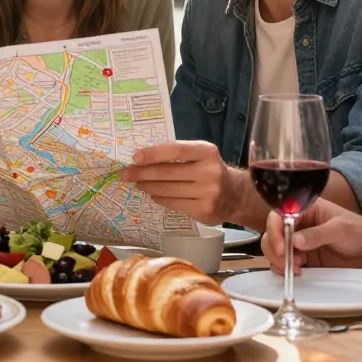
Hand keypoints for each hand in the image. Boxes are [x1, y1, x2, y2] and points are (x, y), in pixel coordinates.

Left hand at [120, 141, 234, 224]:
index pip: (175, 150)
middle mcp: (209, 171)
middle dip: (143, 173)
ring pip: (168, 190)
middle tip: (126, 173)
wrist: (235, 195)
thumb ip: (178, 154)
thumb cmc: (209, 169)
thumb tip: (143, 157)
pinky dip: (160, 198)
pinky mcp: (204, 210)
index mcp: (207, 152)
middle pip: (168, 172)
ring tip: (137, 184)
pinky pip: (174, 203)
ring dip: (148, 186)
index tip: (135, 157)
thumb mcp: (200, 155)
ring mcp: (208, 192)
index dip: (153, 153)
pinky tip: (153, 194)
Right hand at [262, 198, 361, 274]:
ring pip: (275, 248)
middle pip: (273, 233)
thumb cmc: (358, 232)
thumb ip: (317, 234)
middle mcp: (298, 224)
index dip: (275, 230)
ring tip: (296, 269)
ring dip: (279, 260)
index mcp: (305, 209)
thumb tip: (295, 241)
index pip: (279, 215)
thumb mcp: (340, 229)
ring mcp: (298, 241)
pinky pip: (284, 262)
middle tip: (286, 262)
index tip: (282, 247)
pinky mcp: (302, 257)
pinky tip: (297, 272)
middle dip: (275, 248)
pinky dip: (284, 268)